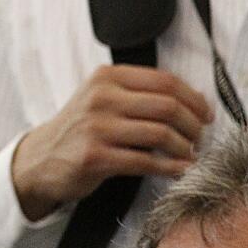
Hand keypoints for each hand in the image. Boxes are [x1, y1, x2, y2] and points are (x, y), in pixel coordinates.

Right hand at [11, 65, 213, 220]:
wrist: (41, 158)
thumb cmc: (81, 129)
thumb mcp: (102, 98)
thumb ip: (138, 93)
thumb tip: (193, 101)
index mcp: (106, 78)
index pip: (164, 81)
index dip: (194, 98)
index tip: (206, 114)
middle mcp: (101, 98)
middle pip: (167, 106)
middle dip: (193, 124)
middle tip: (200, 137)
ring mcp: (96, 127)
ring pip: (161, 133)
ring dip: (185, 147)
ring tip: (190, 154)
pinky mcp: (95, 156)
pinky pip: (146, 161)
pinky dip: (171, 167)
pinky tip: (180, 170)